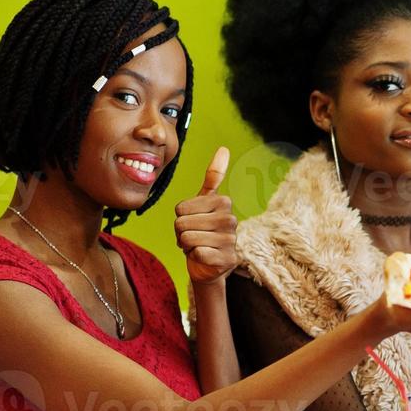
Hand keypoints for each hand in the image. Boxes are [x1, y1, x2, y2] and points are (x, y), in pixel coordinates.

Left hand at [175, 147, 236, 285]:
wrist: (209, 263)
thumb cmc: (203, 229)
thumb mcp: (204, 202)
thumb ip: (214, 176)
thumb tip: (224, 148)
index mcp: (223, 202)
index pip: (180, 208)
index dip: (180, 217)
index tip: (193, 221)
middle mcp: (230, 219)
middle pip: (181, 223)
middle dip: (181, 233)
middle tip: (194, 236)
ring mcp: (230, 240)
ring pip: (187, 238)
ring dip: (187, 246)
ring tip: (199, 246)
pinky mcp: (227, 259)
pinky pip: (196, 254)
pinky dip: (194, 258)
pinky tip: (204, 257)